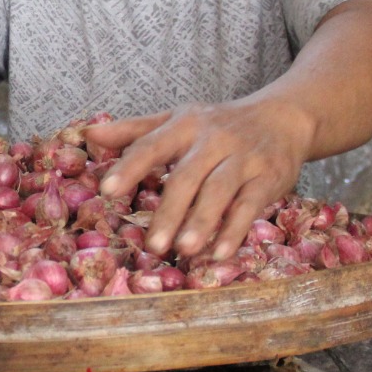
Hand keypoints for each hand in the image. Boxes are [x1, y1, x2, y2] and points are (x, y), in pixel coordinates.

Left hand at [88, 99, 313, 260]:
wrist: (283, 118)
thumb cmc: (218, 125)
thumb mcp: (176, 120)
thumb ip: (134, 131)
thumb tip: (88, 134)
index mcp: (184, 125)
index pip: (151, 145)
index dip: (129, 166)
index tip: (107, 190)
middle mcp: (214, 139)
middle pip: (187, 176)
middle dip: (169, 211)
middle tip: (152, 245)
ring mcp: (243, 159)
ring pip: (221, 191)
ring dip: (203, 221)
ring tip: (184, 250)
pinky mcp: (269, 177)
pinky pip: (250, 205)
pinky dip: (235, 230)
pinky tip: (220, 253)